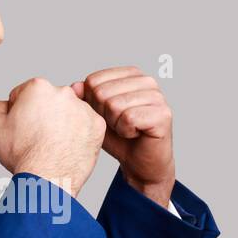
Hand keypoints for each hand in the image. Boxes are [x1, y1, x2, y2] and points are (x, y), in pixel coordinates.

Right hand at [0, 77, 104, 196]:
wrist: (48, 178)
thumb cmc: (23, 155)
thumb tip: (5, 105)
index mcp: (38, 87)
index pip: (25, 94)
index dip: (19, 112)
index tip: (22, 127)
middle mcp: (63, 92)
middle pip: (48, 101)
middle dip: (42, 115)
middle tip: (37, 137)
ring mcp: (83, 108)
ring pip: (68, 112)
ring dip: (61, 123)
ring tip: (52, 144)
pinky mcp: (97, 125)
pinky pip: (85, 126)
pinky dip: (77, 134)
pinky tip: (66, 146)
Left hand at [71, 66, 174, 207]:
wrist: (140, 163)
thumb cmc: (119, 138)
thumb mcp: (95, 115)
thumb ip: (84, 98)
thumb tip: (75, 86)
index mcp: (130, 74)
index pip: (93, 81)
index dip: (92, 104)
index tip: (107, 116)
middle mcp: (146, 80)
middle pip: (102, 92)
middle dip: (103, 115)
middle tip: (118, 125)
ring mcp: (157, 96)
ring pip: (114, 105)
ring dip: (115, 125)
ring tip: (127, 129)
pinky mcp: (163, 114)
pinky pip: (128, 119)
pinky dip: (126, 132)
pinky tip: (136, 134)